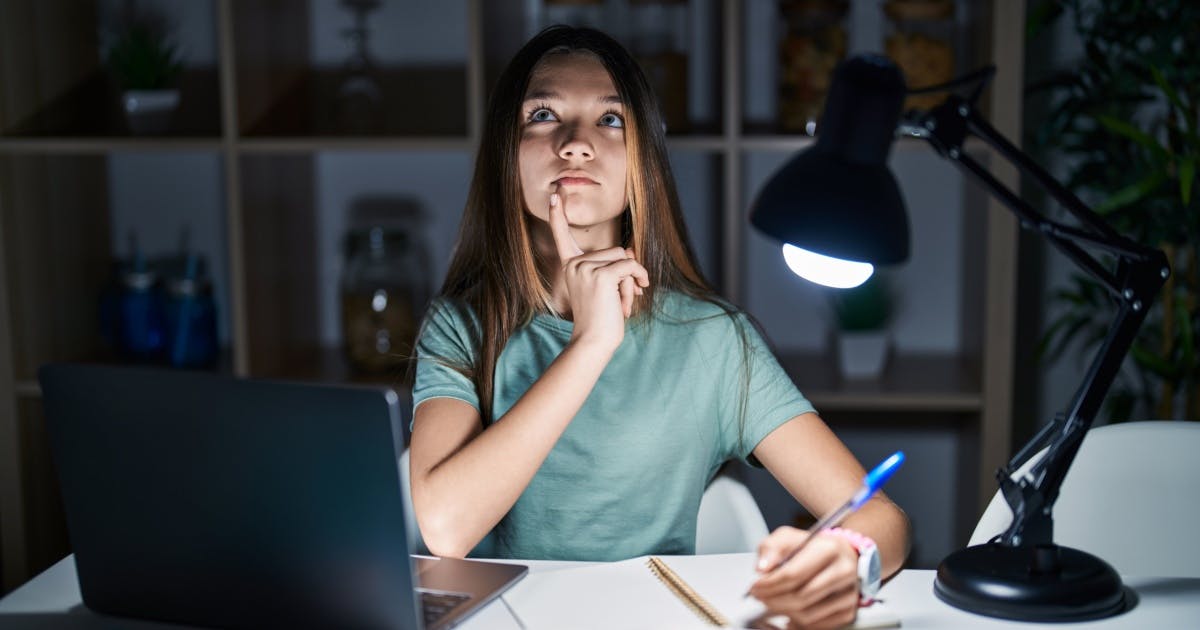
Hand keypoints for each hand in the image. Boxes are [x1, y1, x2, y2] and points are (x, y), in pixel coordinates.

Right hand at [548, 188, 647, 348]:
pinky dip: (639, 277)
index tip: (554, 195)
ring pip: (624, 258)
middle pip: (615, 250)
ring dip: (632, 281)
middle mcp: (574, 264)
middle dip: (626, 274)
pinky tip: (636, 294)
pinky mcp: (601, 275)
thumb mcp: (608, 288)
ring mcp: (586, 268)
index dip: (558, 216)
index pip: (562, 236)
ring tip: (622, 303)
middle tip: (620, 299)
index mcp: (570, 265)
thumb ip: (616, 266)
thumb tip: (632, 248)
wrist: (594, 341)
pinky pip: (630, 265)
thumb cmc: (601, 319)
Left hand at [748, 527, 860, 629]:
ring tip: (772, 602)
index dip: (769, 584)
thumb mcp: (788, 537)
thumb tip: (762, 569)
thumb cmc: (811, 547)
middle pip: (800, 597)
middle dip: (773, 600)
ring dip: (783, 611)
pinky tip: (788, 613)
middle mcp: (843, 571)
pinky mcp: (850, 610)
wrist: (839, 554)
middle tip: (759, 597)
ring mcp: (849, 593)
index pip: (793, 574)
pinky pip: (818, 626)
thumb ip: (771, 548)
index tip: (754, 587)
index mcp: (828, 548)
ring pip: (808, 615)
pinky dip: (798, 623)